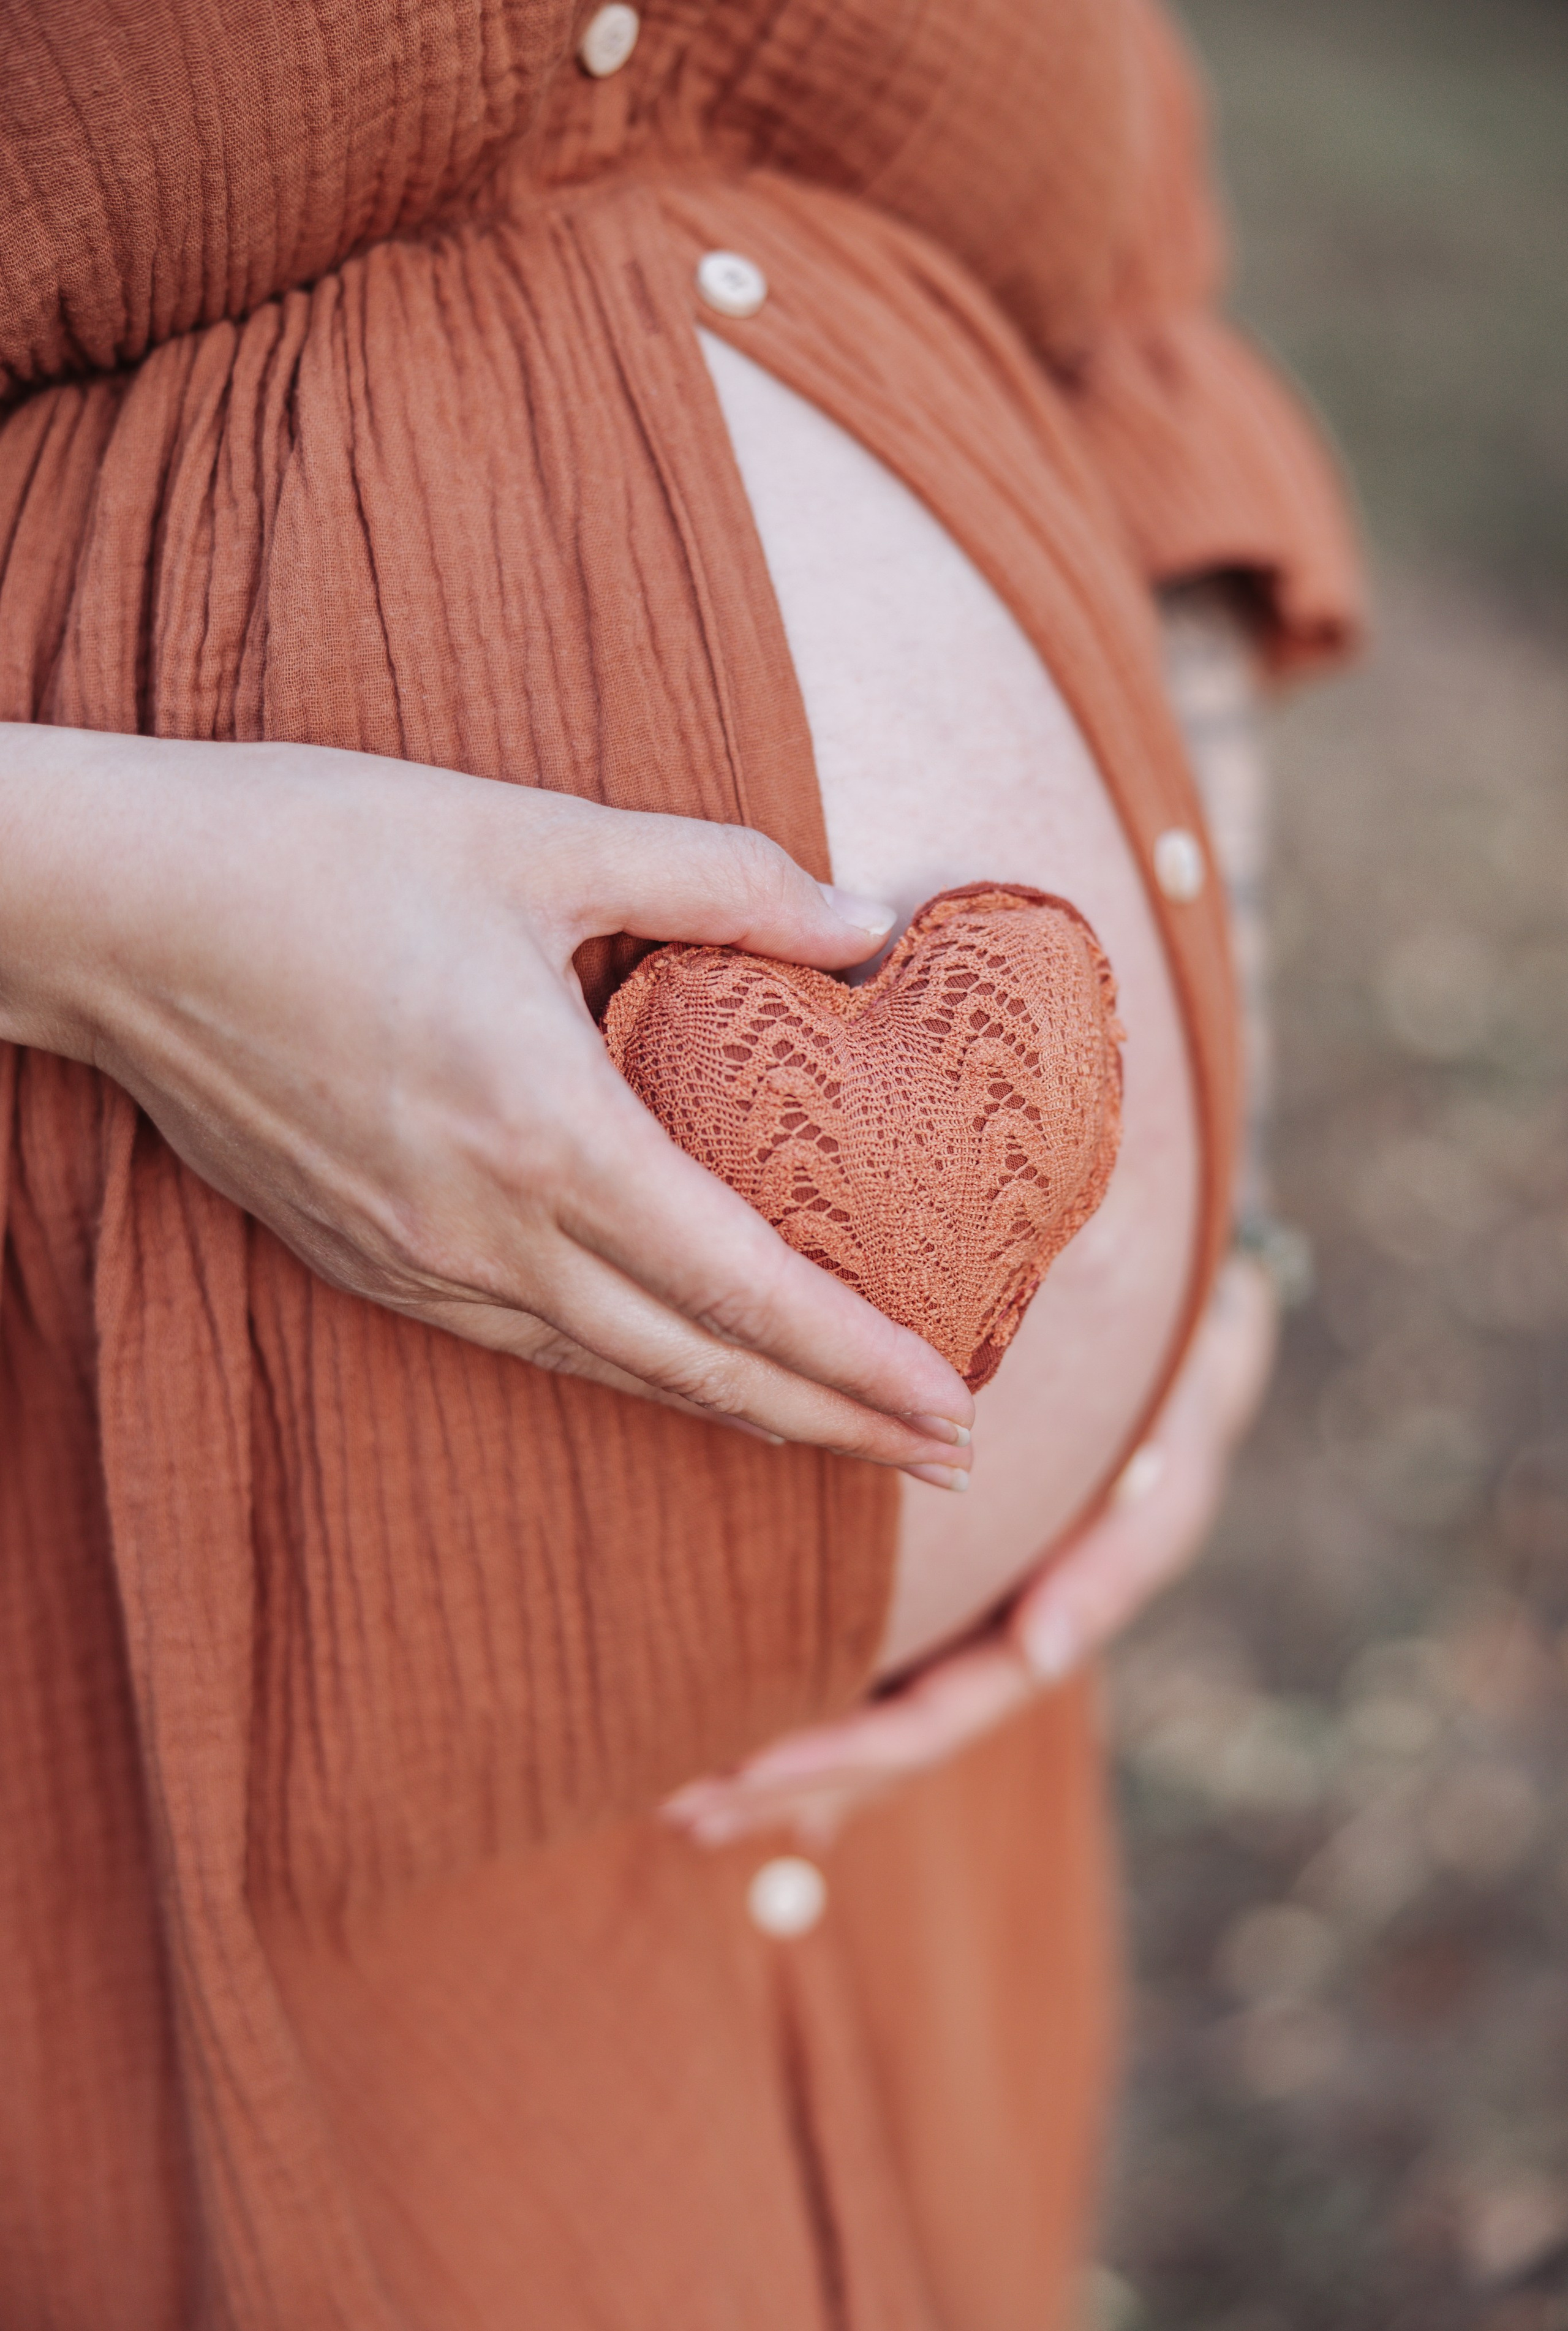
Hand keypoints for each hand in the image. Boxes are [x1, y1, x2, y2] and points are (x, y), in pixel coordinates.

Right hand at [0, 726, 972, 1473]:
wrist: (111, 914)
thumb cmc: (318, 851)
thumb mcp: (537, 834)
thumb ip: (721, 877)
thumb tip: (866, 920)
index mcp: (545, 1130)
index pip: (741, 1285)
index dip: (856, 1359)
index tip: (952, 1406)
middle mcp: (485, 1232)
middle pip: (694, 1365)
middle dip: (831, 1422)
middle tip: (947, 1461)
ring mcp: (417, 1265)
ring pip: (613, 1369)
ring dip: (739, 1409)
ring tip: (841, 1430)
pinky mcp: (368, 1263)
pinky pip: (533, 1344)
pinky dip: (634, 1368)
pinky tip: (682, 1366)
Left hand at [663, 1253, 1277, 1843]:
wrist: (1185, 1332)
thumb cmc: (1174, 1388)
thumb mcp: (1170, 1462)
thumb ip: (1114, 1559)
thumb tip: (1044, 1649)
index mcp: (1059, 1618)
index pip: (945, 1712)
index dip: (852, 1751)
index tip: (753, 1772)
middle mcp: (1013, 1631)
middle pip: (900, 1738)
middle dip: (797, 1781)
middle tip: (683, 1810)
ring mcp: (982, 1610)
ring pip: (883, 1709)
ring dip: (792, 1764)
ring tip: (687, 1805)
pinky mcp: (955, 1576)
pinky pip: (883, 1659)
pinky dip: (823, 1710)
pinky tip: (755, 1758)